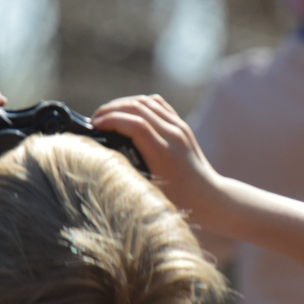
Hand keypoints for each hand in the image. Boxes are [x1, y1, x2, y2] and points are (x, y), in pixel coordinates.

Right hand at [91, 95, 220, 217]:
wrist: (210, 198)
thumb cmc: (179, 203)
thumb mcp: (151, 194)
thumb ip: (130, 177)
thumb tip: (102, 164)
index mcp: (164, 153)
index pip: (134, 123)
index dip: (110, 120)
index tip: (94, 126)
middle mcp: (173, 136)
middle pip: (137, 107)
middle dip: (111, 109)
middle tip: (94, 119)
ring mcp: (180, 128)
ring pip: (146, 101)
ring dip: (122, 103)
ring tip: (106, 114)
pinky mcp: (182, 126)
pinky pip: (158, 104)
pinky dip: (139, 103)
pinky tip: (127, 112)